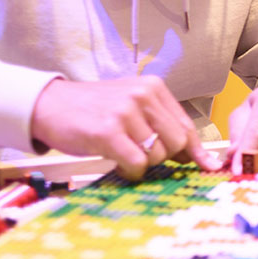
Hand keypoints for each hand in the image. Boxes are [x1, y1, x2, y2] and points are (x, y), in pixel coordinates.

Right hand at [31, 77, 215, 181]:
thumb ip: (159, 123)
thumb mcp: (131, 105)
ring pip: (158, 155)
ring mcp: (125, 113)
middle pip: (177, 142)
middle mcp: (143, 96)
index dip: (197, 150)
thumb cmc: (93, 109)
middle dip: (164, 157)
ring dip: (143, 164)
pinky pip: (137, 164)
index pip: (186, 125)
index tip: (208, 166)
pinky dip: (131, 171)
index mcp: (153, 88)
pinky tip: (118, 163)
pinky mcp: (108, 132)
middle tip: (142, 155)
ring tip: (123, 153)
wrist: (48, 105)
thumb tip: (192, 155)